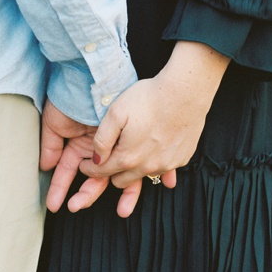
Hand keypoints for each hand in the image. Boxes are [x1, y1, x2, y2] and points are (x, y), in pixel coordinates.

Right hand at [40, 101, 141, 216]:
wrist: (92, 75)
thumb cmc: (70, 96)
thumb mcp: (54, 123)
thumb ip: (50, 146)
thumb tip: (47, 168)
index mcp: (79, 144)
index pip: (68, 171)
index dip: (59, 188)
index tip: (54, 205)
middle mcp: (99, 147)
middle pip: (94, 177)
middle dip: (85, 194)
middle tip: (76, 207)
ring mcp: (116, 143)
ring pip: (120, 173)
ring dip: (122, 192)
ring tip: (122, 210)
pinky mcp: (134, 138)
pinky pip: (143, 157)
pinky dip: (148, 171)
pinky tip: (146, 184)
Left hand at [82, 41, 229, 202]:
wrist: (186, 90)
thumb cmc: (149, 97)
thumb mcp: (115, 113)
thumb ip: (101, 140)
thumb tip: (96, 159)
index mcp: (127, 158)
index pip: (100, 173)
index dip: (89, 169)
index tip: (85, 163)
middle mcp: (147, 167)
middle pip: (120, 181)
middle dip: (110, 173)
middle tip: (108, 158)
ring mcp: (166, 165)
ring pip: (141, 176)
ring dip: (133, 169)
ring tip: (132, 151)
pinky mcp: (182, 159)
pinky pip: (163, 170)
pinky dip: (155, 164)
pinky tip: (154, 149)